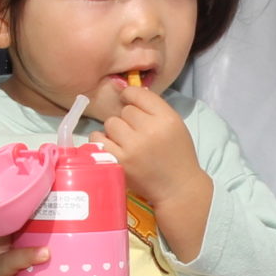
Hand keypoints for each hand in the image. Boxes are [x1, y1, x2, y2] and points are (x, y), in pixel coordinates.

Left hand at [92, 86, 204, 215]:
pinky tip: (113, 146)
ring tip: (126, 141)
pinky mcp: (119, 162)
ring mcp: (133, 148)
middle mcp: (150, 131)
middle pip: (125, 110)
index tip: (130, 102)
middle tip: (136, 132)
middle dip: (128, 119)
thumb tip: (123, 88)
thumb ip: (152, 106)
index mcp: (167, 119)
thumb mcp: (174, 124)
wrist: (178, 188)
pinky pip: (98, 139)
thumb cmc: (176, 154)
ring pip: (111, 123)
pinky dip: (102, 140)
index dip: (131, 96)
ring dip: (115, 130)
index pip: (139, 94)